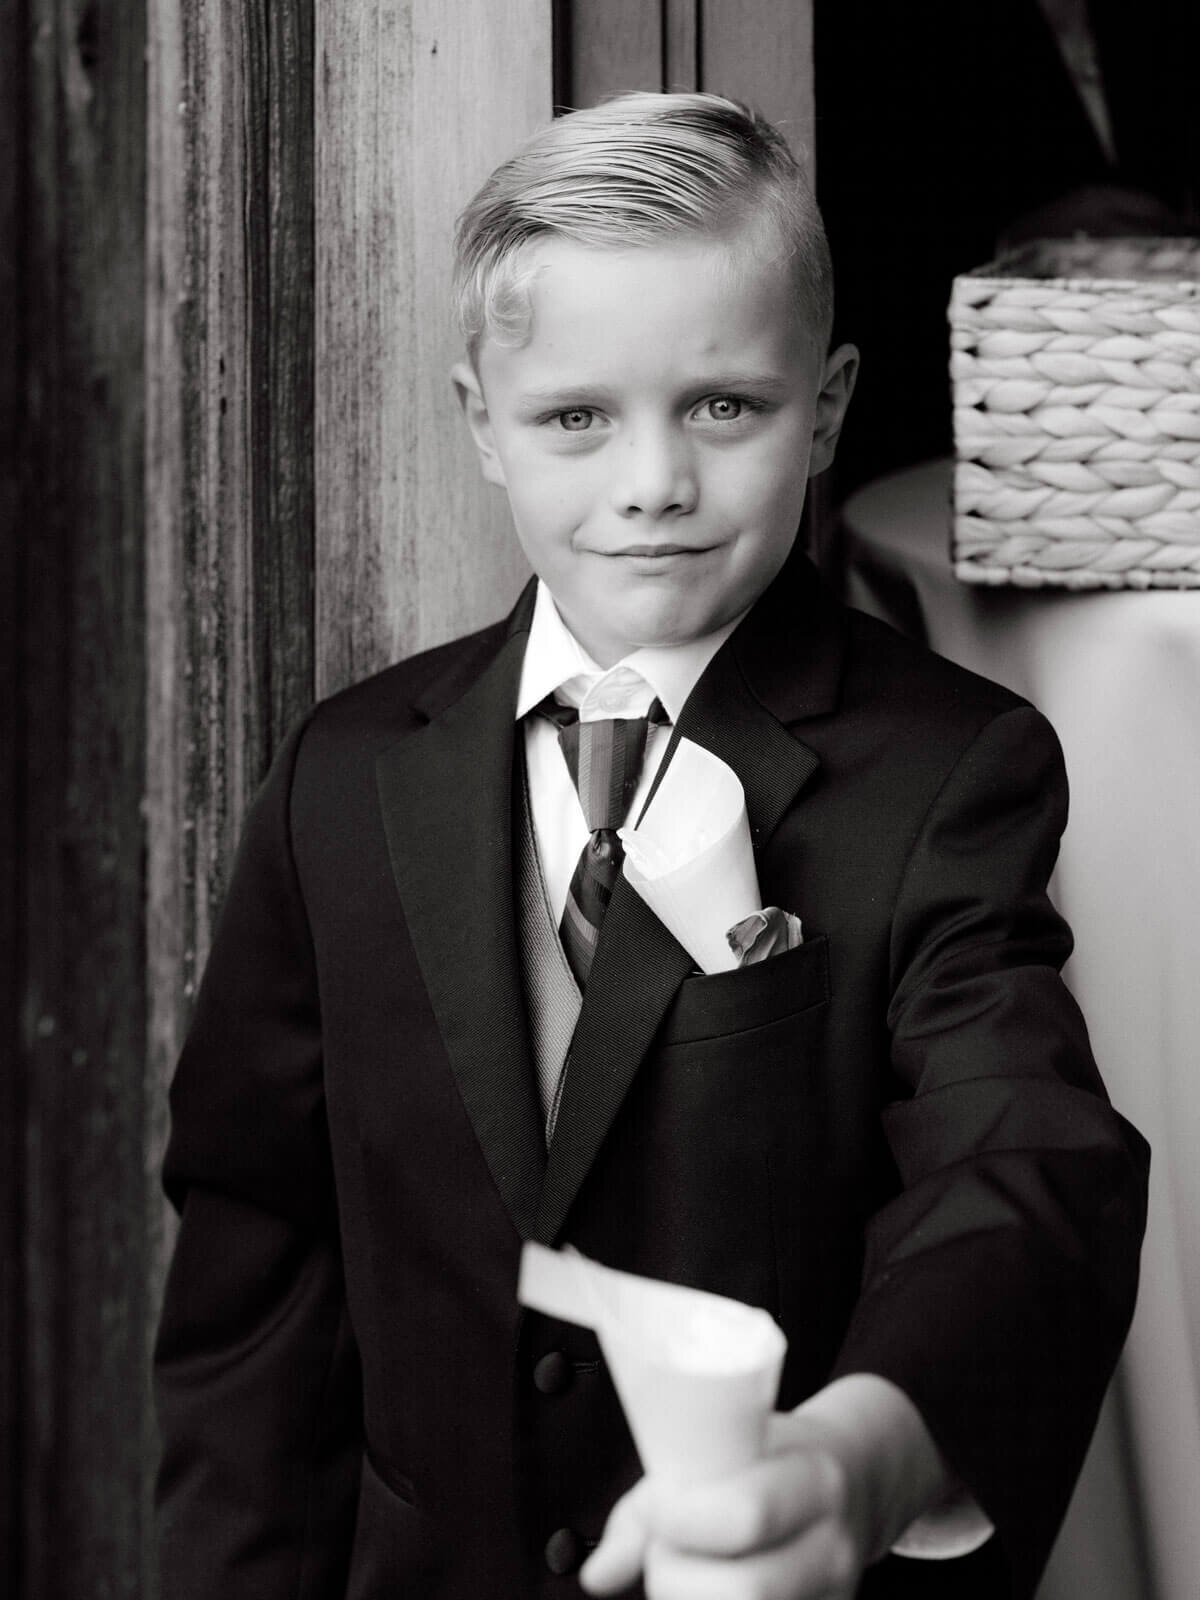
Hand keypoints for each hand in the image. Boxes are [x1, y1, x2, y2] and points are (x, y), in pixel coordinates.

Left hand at [580, 1375, 951, 1599]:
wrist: (856, 1477)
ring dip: (688, 1598)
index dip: (682, 1520)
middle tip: (665, 1548)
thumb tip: (596, 1577)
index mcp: (813, 1481)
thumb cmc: (774, 1456)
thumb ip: (653, 1507)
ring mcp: (835, 1595)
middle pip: (745, 1589)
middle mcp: (833, 1547)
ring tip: (684, 1570)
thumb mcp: (726, 1447)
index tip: (659, 1509)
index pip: (746, 1515)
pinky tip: (700, 1587)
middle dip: (677, 1575)